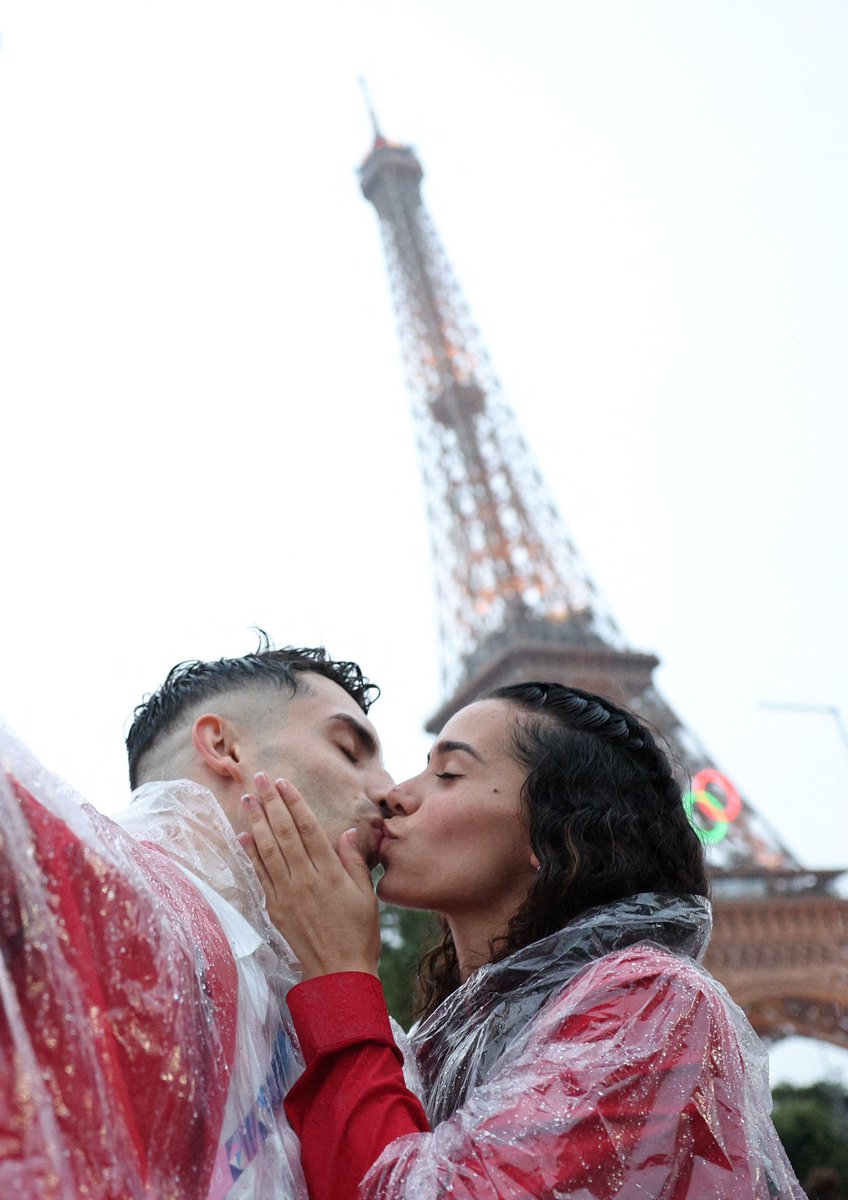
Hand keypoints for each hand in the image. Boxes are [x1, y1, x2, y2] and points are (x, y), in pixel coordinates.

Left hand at [239, 773, 380, 979]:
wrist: (338, 972)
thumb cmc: (359, 933)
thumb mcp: (366, 895)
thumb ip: (354, 862)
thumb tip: (346, 833)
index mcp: (330, 872)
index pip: (308, 828)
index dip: (294, 803)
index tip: (283, 782)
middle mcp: (304, 879)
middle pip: (284, 832)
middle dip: (271, 802)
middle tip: (259, 778)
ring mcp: (286, 894)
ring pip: (267, 849)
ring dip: (256, 821)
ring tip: (247, 798)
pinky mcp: (275, 908)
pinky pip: (260, 875)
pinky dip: (250, 853)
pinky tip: (243, 835)